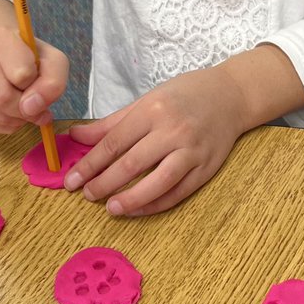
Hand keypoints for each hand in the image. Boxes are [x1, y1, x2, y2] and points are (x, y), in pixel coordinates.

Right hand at [0, 27, 68, 133]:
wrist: (5, 55)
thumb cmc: (32, 58)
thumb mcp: (53, 61)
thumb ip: (53, 82)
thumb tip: (31, 109)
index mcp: (0, 37)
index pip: (21, 74)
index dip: (36, 84)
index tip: (36, 79)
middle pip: (3, 99)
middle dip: (25, 109)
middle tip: (33, 102)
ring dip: (17, 119)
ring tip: (23, 106)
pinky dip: (5, 125)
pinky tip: (10, 112)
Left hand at [63, 65, 250, 215]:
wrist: (231, 95)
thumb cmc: (184, 95)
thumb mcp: (146, 101)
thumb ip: (110, 123)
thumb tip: (75, 136)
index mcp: (154, 110)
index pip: (114, 142)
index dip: (90, 164)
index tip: (71, 179)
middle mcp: (173, 130)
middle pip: (132, 163)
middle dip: (104, 183)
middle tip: (86, 195)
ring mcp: (192, 151)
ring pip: (158, 182)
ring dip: (131, 199)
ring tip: (110, 208)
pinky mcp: (206, 168)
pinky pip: (178, 192)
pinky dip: (156, 204)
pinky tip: (138, 208)